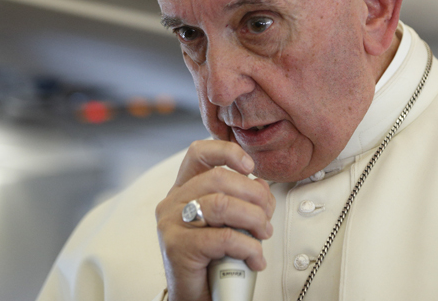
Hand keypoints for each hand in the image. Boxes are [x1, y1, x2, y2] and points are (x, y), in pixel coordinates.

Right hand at [156, 140, 275, 300]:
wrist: (195, 297)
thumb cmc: (213, 259)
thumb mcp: (229, 222)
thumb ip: (241, 199)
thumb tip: (260, 185)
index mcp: (185, 190)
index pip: (199, 153)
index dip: (227, 152)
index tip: (251, 167)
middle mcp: (173, 202)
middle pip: (219, 178)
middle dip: (254, 195)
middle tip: (266, 216)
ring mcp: (171, 223)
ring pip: (222, 204)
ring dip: (254, 219)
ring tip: (263, 235)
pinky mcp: (177, 247)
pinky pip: (223, 237)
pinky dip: (248, 247)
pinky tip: (255, 259)